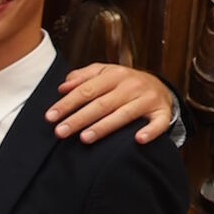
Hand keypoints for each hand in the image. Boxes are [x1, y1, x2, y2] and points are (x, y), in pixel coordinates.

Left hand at [48, 64, 173, 143]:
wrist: (159, 87)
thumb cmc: (122, 83)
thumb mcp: (103, 74)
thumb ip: (82, 78)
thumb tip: (62, 87)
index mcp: (115, 74)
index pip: (86, 90)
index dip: (67, 104)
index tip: (50, 117)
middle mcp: (132, 85)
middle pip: (102, 104)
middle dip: (79, 118)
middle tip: (61, 132)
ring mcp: (149, 99)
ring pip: (125, 114)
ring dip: (105, 127)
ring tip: (85, 138)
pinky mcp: (163, 112)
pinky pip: (159, 123)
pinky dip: (150, 131)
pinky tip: (138, 140)